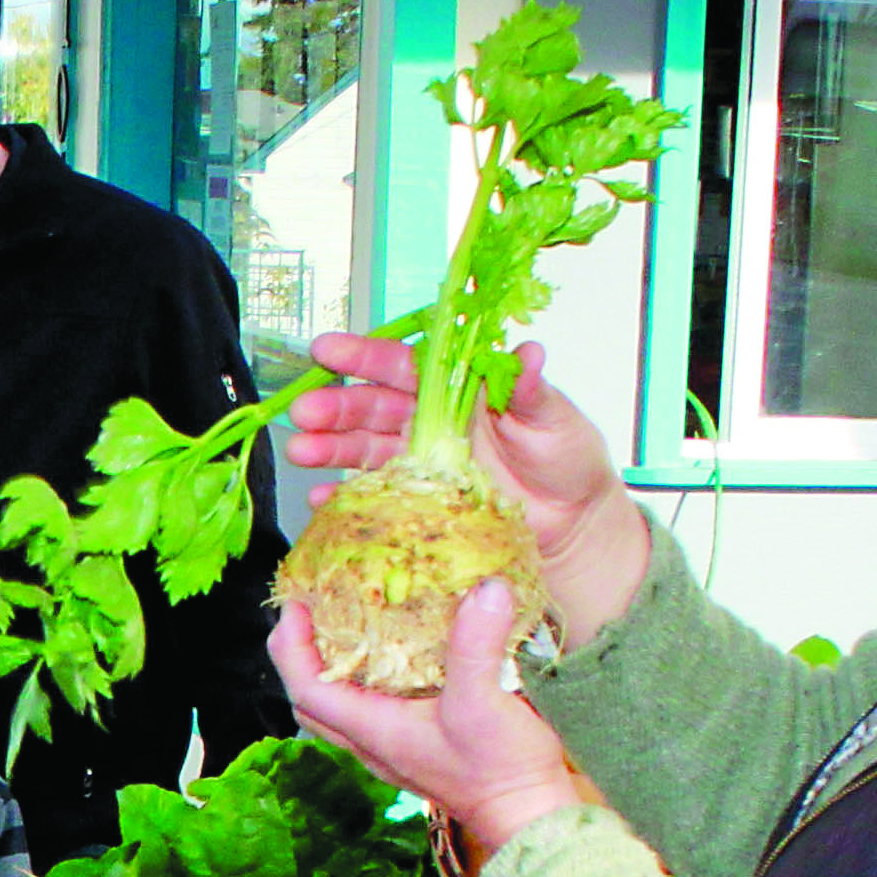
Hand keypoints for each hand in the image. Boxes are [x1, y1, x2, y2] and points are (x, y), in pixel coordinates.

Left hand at [273, 582, 582, 864]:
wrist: (528, 815)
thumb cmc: (500, 770)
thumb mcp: (485, 701)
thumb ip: (478, 644)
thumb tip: (485, 589)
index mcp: (373, 731)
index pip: (307, 689)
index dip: (291, 646)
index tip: (296, 605)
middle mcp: (372, 743)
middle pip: (311, 701)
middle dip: (299, 655)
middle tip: (309, 613)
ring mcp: (391, 750)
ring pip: (339, 709)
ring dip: (331, 669)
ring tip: (344, 627)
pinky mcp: (413, 749)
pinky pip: (371, 712)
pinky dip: (366, 682)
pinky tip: (392, 657)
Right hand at [289, 331, 652, 649]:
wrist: (574, 525)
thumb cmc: (568, 462)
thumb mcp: (555, 419)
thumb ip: (532, 389)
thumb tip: (528, 353)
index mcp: (457, 391)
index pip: (404, 365)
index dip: (365, 356)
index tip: (328, 351)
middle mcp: (431, 422)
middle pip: (372, 407)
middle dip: (335, 406)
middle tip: (304, 411)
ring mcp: (421, 464)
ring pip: (365, 448)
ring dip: (330, 448)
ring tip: (302, 451)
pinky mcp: (418, 504)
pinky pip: (374, 498)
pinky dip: (345, 500)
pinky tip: (322, 500)